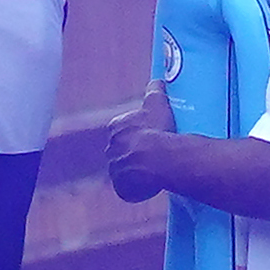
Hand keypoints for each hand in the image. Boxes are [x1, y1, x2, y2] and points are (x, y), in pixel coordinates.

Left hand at [105, 87, 179, 203]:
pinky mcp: (121, 187)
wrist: (159, 157)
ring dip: (135, 173)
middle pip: (123, 152)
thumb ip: (154, 91)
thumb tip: (157, 80)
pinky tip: (149, 185)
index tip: (150, 139)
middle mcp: (111, 149)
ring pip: (125, 171)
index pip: (124, 133)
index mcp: (115, 129)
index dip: (138, 136)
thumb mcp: (157, 104)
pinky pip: (128, 189)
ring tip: (153, 172)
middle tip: (153, 157)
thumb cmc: (158, 129)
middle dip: (134, 155)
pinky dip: (136, 189)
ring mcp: (115, 170)